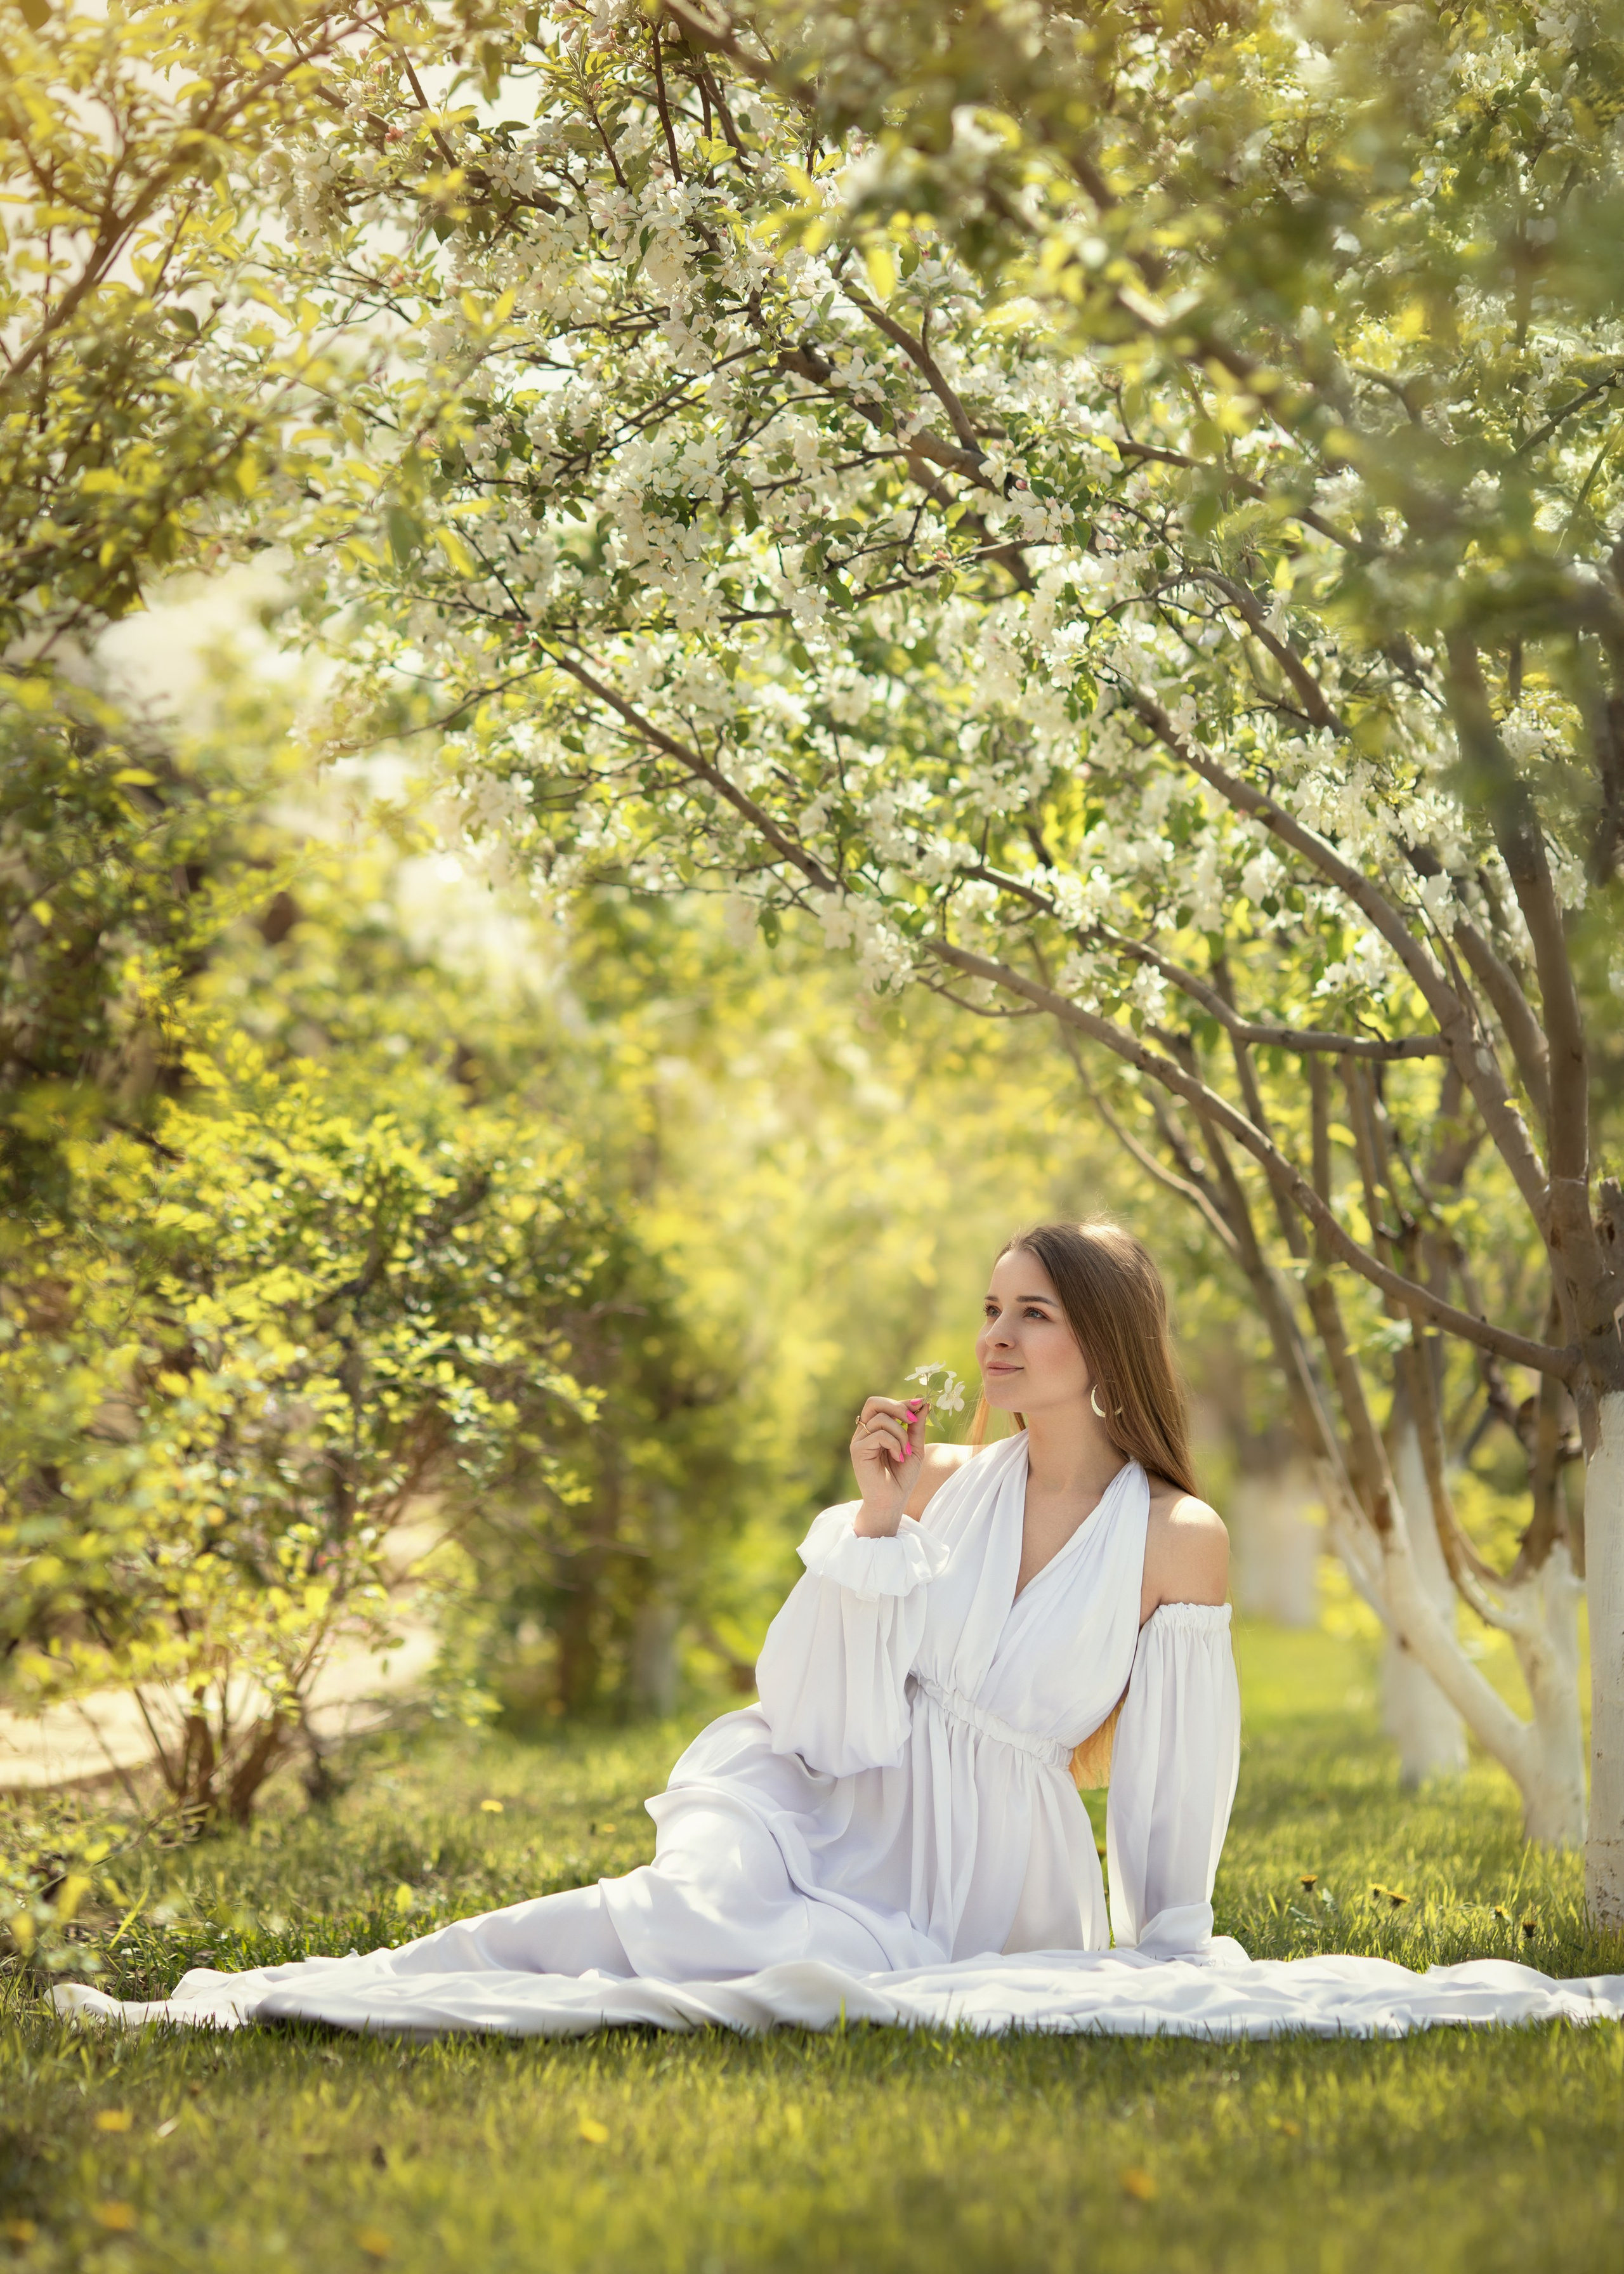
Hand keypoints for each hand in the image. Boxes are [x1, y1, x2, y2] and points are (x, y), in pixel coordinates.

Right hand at [849, 1395, 927, 1534]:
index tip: (921, 1404)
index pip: (883, 1404)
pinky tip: (898, 1457)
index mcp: (875, 1429)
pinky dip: (894, 1444)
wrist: (892, 1502)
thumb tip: (923, 1403)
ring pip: (881, 1419)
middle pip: (874, 1402)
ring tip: (905, 1451)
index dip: (902, 1401)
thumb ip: (916, 1427)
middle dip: (897, 1407)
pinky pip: (879, 1435)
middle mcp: (864, 1432)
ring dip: (900, 1433)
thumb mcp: (914, 1448)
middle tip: (912, 1420)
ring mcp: (858, 1441)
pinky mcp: (857, 1451)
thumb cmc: (902, 1477)